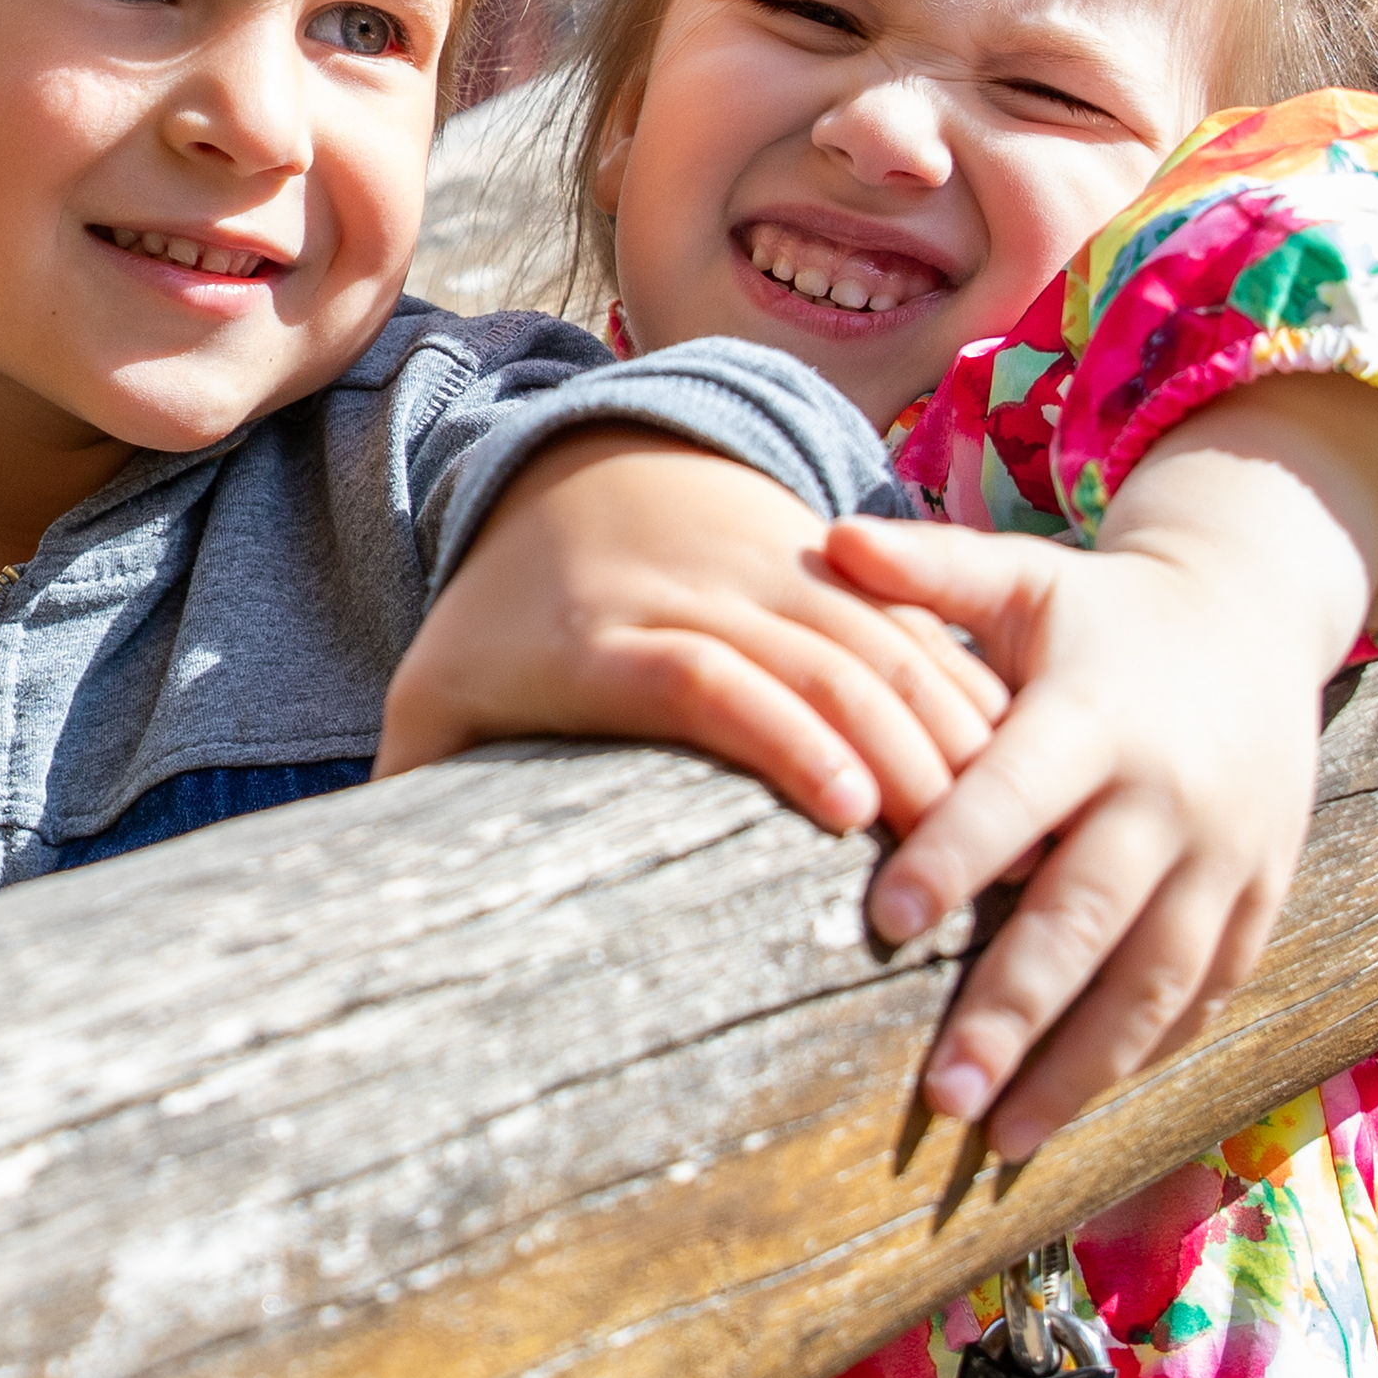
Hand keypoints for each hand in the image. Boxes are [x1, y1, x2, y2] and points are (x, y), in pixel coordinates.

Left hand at [380, 431, 1005, 835]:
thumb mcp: (436, 693)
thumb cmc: (500, 627)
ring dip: (948, 728)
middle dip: (897, 754)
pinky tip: (1015, 765)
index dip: (777, 734)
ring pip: (880, 638)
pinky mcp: (834, 568)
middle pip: (813, 659)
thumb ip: (407, 792)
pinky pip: (914, 622)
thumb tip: (361, 910)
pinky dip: (965, 688)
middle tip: (963, 862)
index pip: (700, 673)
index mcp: (601, 636)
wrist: (580, 467)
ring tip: (1009, 833)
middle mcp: (701, 591)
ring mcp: (778, 569)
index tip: (845, 811)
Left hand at [820, 379, 1377, 1155]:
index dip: (954, 856)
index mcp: (1096, 716)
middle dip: (1013, 1011)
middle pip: (1086, 917)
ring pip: (1155, 981)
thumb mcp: (1021, 577)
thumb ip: (926, 570)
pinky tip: (1082, 1113)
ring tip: (1002, 1139)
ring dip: (1082, 1068)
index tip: (880, 925)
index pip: (1015, 796)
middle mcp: (1167, 794)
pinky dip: (1149, 1057)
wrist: (1256, 619)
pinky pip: (1207, 993)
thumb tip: (820, 537)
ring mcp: (1225, 857)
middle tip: (940, 1096)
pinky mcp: (1261, 898)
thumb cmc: (1099, 612)